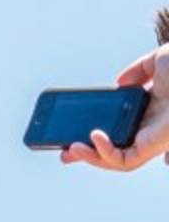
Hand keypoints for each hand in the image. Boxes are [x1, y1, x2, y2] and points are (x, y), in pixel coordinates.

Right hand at [62, 45, 168, 170]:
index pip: (119, 129)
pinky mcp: (154, 147)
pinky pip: (125, 160)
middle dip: (86, 155)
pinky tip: (95, 137)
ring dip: (90, 158)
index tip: (73, 133)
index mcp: (151, 111)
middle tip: (64, 152)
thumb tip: (117, 84)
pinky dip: (105, 153)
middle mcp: (151, 129)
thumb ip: (137, 70)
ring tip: (70, 150)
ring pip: (115, 160)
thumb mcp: (158, 61)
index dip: (96, 135)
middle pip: (112, 150)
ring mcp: (152, 141)